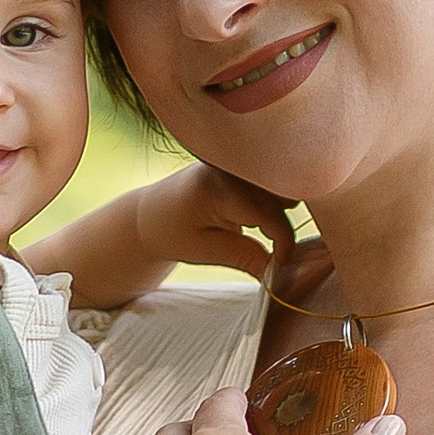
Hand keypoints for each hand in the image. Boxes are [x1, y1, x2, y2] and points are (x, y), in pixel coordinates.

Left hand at [131, 163, 295, 289]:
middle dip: (284, 223)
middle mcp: (228, 168)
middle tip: (278, 250)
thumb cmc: (172, 234)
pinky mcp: (237, 166)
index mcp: (216, 189)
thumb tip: (279, 270)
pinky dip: (273, 199)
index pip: (267, 212)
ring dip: (281, 209)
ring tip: (263, 233)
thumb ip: (244, 257)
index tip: (283, 262)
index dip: (283, 239)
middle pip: (278, 195)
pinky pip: (267, 181)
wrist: (149, 215)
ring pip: (277, 186)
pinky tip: (257, 220)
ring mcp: (233, 163)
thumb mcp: (204, 251)